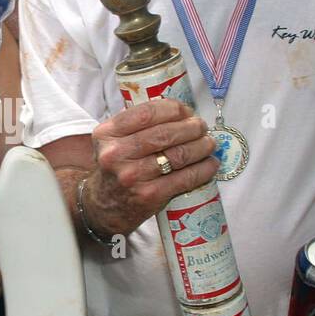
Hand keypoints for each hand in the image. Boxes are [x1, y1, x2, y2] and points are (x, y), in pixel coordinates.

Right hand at [83, 99, 217, 238]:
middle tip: (201, 127)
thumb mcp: (112, 141)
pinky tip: (210, 164)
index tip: (186, 110)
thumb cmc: (115, 168)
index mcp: (107, 133)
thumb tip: (177, 110)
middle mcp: (116, 154)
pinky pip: (184, 178)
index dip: (173, 109)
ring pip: (178, 155)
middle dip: (191, 127)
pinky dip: (203, 169)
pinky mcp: (149, 195)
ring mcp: (133, 176)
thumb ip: (135, 124)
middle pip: (165, 134)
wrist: (104, 206)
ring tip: (209, 143)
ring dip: (201, 146)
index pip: (146, 113)